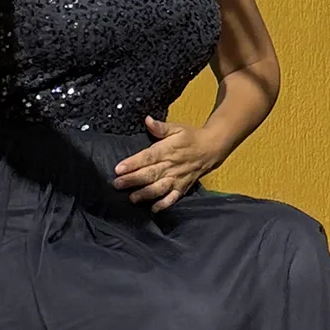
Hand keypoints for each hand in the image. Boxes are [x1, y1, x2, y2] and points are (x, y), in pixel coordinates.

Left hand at [113, 117, 229, 211]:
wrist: (212, 148)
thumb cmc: (191, 137)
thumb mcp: (177, 128)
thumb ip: (161, 127)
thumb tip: (147, 120)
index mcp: (168, 149)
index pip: (148, 157)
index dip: (133, 163)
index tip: (119, 168)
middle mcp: (172, 165)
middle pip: (150, 174)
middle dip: (133, 180)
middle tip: (117, 184)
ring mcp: (178, 178)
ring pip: (160, 188)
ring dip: (145, 194)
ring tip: (132, 198)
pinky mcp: (183, 187)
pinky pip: (173, 198)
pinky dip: (164, 204)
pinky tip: (153, 209)